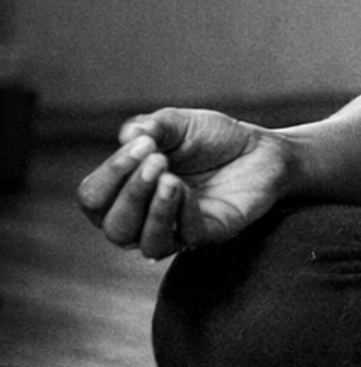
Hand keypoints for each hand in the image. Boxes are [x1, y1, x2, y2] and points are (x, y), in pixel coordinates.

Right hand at [77, 107, 292, 258]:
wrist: (260, 148)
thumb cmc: (213, 139)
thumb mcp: (178, 124)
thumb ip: (150, 127)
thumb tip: (127, 136)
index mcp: (127, 189)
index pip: (94, 199)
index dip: (108, 175)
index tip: (140, 143)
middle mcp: (145, 216)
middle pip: (113, 227)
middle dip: (129, 192)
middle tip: (157, 160)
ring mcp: (176, 230)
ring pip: (143, 243)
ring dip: (151, 210)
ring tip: (170, 178)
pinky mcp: (208, 235)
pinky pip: (184, 237)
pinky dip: (181, 212)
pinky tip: (189, 189)